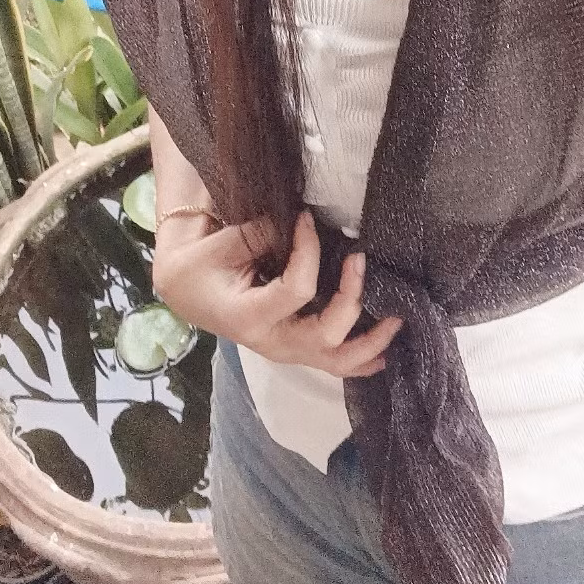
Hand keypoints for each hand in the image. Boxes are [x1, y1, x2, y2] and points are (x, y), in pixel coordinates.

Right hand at [152, 208, 402, 377]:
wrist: (185, 292)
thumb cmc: (199, 266)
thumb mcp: (222, 245)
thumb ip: (265, 234)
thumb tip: (308, 222)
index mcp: (248, 318)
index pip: (296, 290)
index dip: (309, 251)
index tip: (307, 219)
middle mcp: (272, 343)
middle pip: (326, 337)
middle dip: (352, 299)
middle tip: (360, 260)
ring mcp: (286, 352)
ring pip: (338, 362)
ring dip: (372, 342)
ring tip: (398, 318)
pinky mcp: (295, 350)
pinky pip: (335, 364)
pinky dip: (363, 360)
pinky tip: (386, 353)